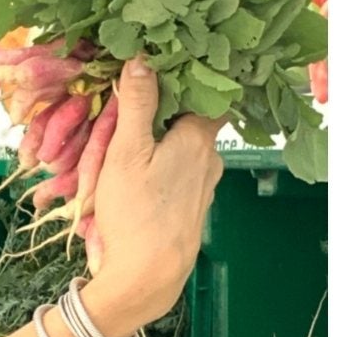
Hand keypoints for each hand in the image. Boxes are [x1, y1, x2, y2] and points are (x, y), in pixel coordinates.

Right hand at [81, 58, 225, 332]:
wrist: (147, 278)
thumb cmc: (135, 213)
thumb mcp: (125, 152)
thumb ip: (136, 104)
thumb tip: (143, 58)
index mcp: (199, 138)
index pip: (207, 92)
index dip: (186, 77)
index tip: (159, 69)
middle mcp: (211, 160)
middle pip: (193, 120)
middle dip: (164, 111)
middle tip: (128, 105)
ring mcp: (205, 186)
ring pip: (184, 149)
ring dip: (160, 142)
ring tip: (124, 142)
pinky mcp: (194, 209)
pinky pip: (180, 175)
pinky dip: (162, 167)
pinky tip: (136, 176)